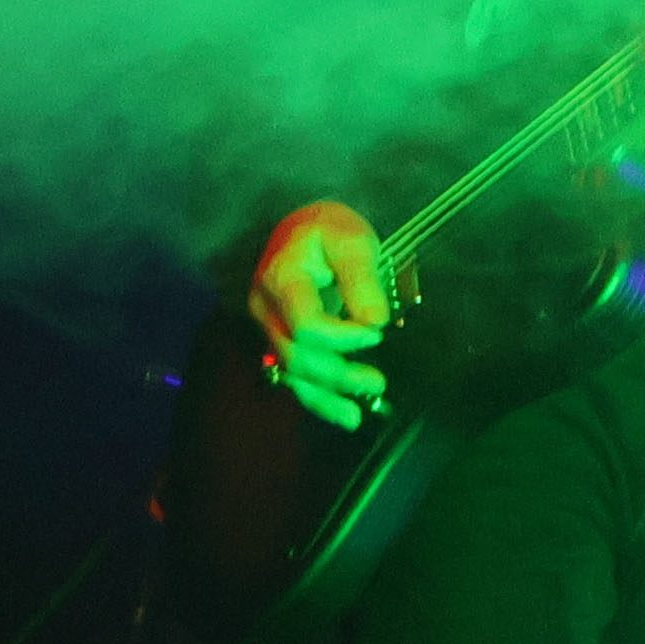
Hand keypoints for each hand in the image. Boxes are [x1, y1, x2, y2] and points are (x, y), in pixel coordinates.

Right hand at [247, 201, 391, 428]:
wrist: (301, 229)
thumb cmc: (329, 231)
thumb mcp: (352, 241)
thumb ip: (362, 279)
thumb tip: (376, 322)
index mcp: (281, 278)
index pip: (305, 323)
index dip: (341, 336)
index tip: (377, 332)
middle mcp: (266, 308)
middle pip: (296, 354)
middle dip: (337, 374)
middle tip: (378, 382)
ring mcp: (268, 327)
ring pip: (291, 372)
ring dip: (327, 395)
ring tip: (361, 412)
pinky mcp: (278, 341)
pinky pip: (293, 376)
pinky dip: (318, 398)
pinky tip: (345, 414)